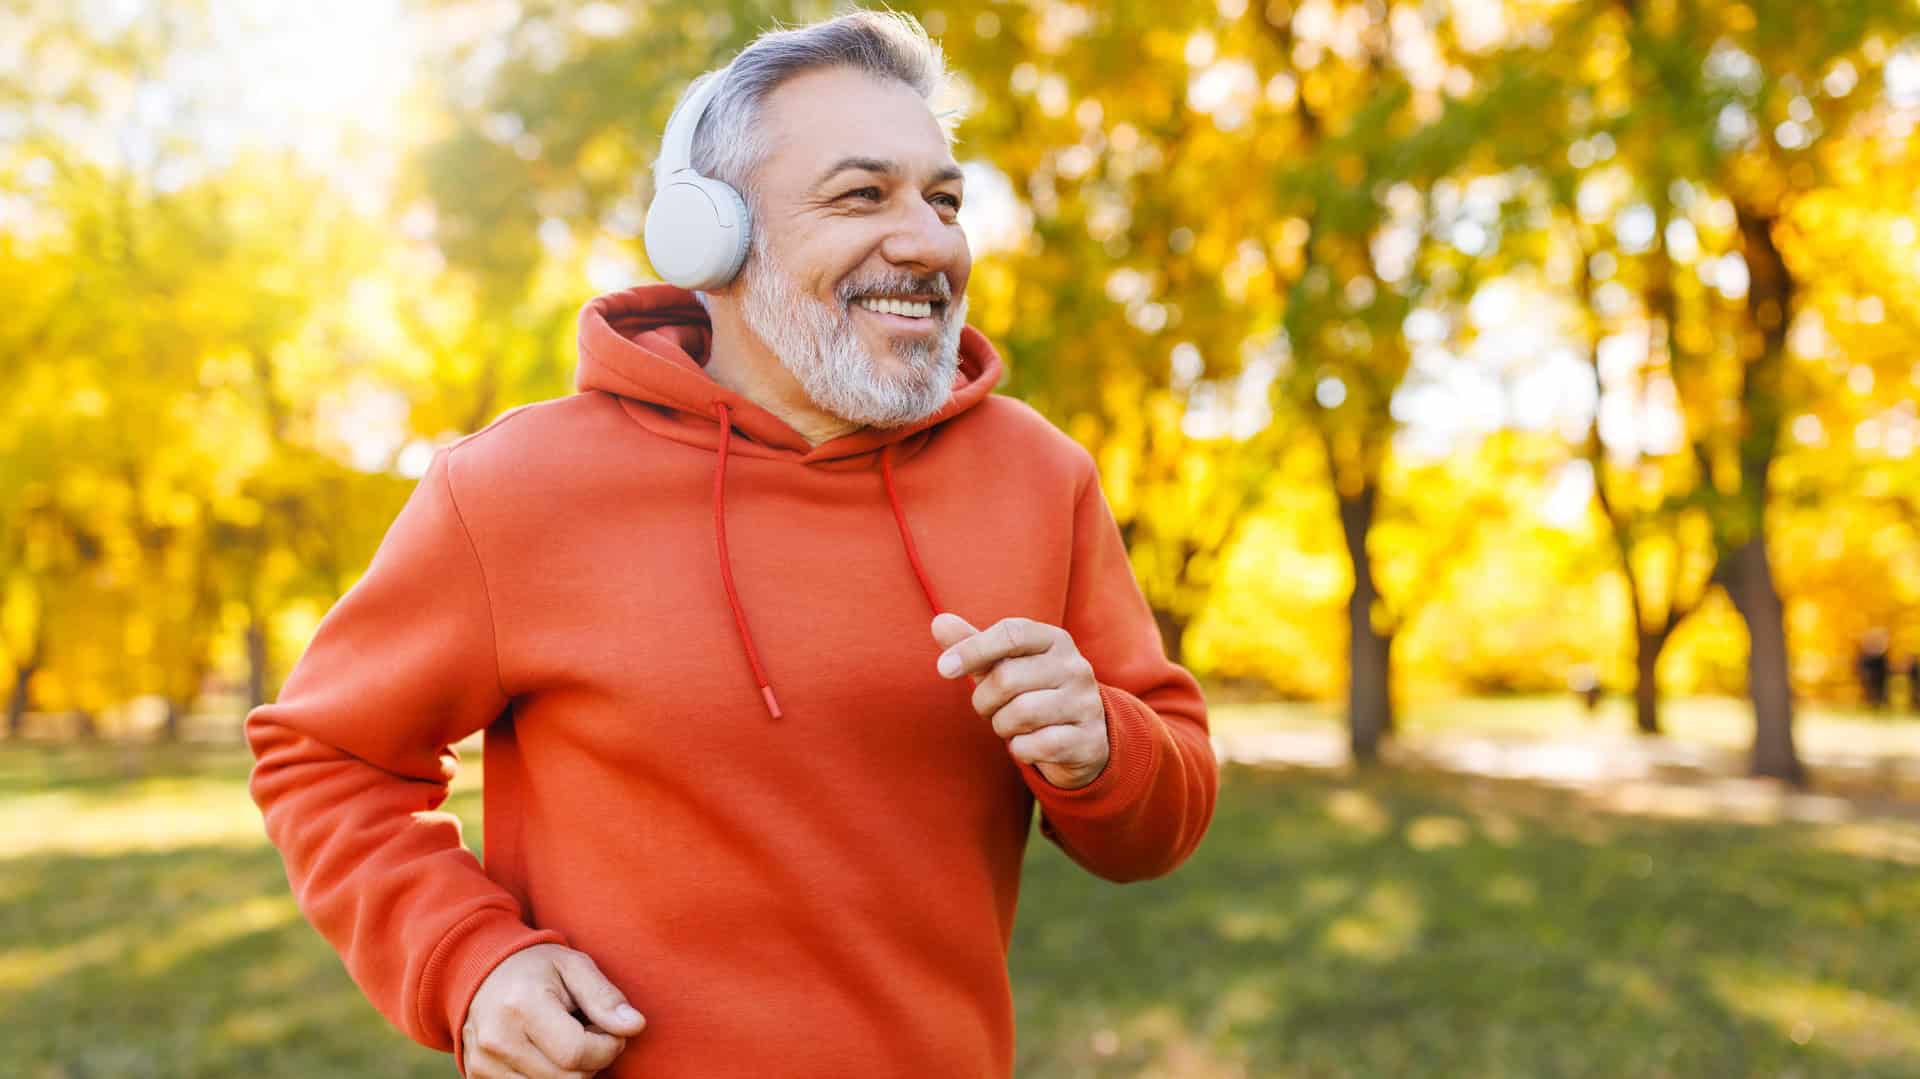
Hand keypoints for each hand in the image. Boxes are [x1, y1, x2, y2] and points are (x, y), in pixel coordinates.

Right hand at [462, 943, 645, 1077]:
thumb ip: (605, 997)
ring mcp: (484, 1064)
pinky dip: (550, 1077)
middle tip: (589, 1032)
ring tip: (566, 1040)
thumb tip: (635, 1026)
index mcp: (521, 1007)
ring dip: (571, 1072)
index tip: (611, 1028)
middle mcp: (497, 1040)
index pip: (578, 1053)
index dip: (608, 1046)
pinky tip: (548, 1052)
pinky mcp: (479, 1078)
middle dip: (593, 1060)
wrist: (482, 972)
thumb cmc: (537, 968)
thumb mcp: (575, 966)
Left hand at [931, 613, 1108, 788]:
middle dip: (984, 700)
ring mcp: (1085, 703)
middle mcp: (1075, 667)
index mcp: (1054, 640)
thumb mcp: (1005, 666)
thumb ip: (974, 646)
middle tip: (989, 708)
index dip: (973, 648)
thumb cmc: (1033, 693)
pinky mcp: (1088, 739)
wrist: (1082, 737)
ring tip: (1009, 725)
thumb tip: (939, 621)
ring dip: (1002, 726)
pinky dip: (1021, 749)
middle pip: (1008, 678)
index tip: (944, 668)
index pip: (1012, 632)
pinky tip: (1026, 745)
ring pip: (1021, 714)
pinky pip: (1038, 745)